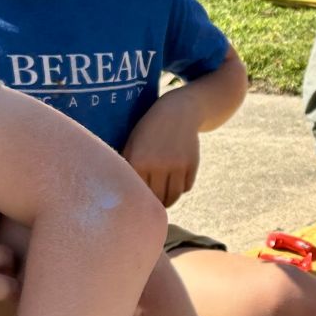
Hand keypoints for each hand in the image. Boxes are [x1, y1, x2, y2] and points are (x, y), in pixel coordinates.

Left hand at [121, 91, 200, 206]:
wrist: (179, 111)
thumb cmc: (149, 129)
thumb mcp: (132, 143)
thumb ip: (127, 166)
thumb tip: (123, 193)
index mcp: (139, 161)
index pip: (138, 193)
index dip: (138, 200)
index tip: (138, 203)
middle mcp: (158, 165)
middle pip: (156, 198)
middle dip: (154, 203)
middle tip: (152, 204)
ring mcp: (177, 165)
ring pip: (174, 196)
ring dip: (169, 200)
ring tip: (164, 199)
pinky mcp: (192, 164)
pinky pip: (187, 187)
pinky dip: (182, 188)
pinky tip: (176, 182)